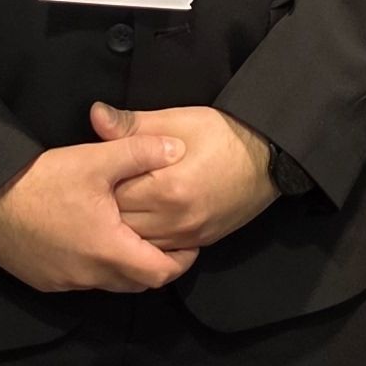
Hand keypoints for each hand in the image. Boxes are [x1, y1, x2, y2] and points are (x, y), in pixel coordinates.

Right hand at [0, 138, 193, 293]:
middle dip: (157, 265)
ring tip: (132, 239)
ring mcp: (65, 281)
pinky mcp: (45, 281)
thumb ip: (140, 152)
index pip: (160, 273)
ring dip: (126, 268)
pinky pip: (82, 282)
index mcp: (109, 249)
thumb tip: (177, 148)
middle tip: (167, 241)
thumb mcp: (95, 159)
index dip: (182, 261)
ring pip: (110, 284)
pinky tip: (92, 242)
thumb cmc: (41, 180)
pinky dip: (96, 268)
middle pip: (138, 284)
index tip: (190, 244)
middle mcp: (90, 275)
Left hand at [88, 100, 275, 254]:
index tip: (96, 173)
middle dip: (107, 208)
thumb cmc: (223, 134)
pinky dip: (146, 239)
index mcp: (166, 187)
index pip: (113, 194)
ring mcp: (188, 235)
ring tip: (118, 206)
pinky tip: (141, 221)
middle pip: (122, 223)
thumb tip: (95, 115)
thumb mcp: (177, 120)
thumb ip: (132, 125)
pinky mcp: (199, 242)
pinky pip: (161, 250)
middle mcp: (176, 219)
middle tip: (100, 192)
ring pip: (138, 243)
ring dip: (125, 227)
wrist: (269, 158)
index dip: (100, 183)